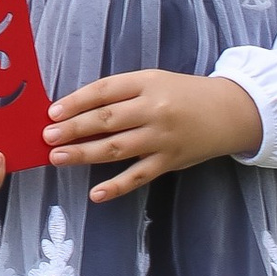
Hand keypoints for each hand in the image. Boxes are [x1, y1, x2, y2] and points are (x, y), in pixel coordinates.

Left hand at [41, 68, 262, 203]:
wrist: (228, 112)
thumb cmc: (182, 94)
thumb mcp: (154, 81)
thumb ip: (121, 93)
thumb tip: (78, 110)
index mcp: (147, 83)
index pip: (105, 91)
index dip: (76, 101)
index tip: (52, 112)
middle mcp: (153, 109)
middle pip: (107, 120)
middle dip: (73, 128)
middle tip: (48, 136)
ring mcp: (162, 138)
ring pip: (117, 148)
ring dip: (84, 154)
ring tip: (58, 158)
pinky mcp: (170, 162)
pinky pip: (139, 176)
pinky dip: (117, 186)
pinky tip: (96, 193)